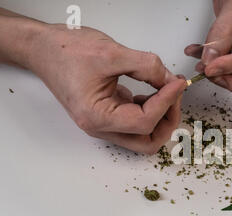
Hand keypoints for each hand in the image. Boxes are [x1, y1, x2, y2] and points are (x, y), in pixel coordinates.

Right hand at [28, 24, 185, 153]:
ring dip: (162, 116)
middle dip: (168, 119)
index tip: (177, 83)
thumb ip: (146, 66)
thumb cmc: (66, 51)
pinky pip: (138, 122)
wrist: (44, 48)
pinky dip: (152, 109)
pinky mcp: (109, 115)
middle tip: (175, 93)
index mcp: (96, 117)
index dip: (166, 102)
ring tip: (167, 89)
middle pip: (148, 141)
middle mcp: (101, 127)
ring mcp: (105, 124)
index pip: (144, 122)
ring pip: (145, 135)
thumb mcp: (111, 53)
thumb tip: (170, 80)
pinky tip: (153, 90)